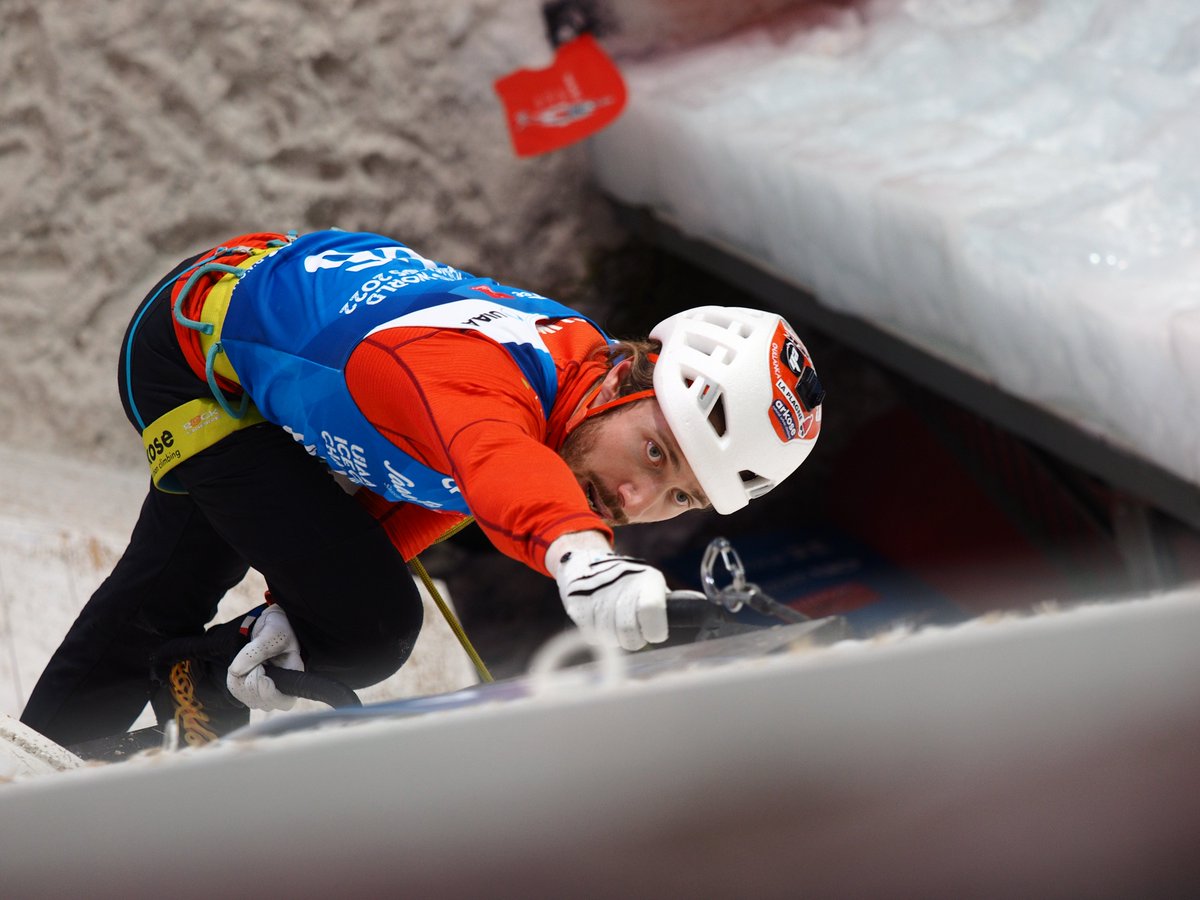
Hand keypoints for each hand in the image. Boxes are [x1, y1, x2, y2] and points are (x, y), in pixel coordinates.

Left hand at [226, 604, 303, 710]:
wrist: (267, 626)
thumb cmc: (277, 628)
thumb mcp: (271, 634)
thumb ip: (256, 650)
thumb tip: (235, 670)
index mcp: (293, 673)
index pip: (285, 701)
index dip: (270, 695)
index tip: (261, 675)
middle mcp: (282, 687)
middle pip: (264, 702)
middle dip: (252, 682)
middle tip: (255, 662)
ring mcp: (267, 690)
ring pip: (249, 700)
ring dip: (241, 681)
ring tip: (245, 661)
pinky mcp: (253, 688)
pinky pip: (238, 693)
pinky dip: (234, 681)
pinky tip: (239, 667)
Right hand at [550, 536, 668, 650]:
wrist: (587, 561)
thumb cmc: (627, 579)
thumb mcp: (651, 583)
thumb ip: (672, 600)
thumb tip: (701, 602)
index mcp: (647, 581)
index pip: (652, 612)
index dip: (654, 631)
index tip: (653, 632)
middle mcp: (621, 586)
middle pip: (629, 634)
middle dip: (633, 639)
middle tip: (633, 631)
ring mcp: (597, 596)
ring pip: (610, 638)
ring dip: (614, 637)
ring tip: (615, 623)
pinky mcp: (577, 605)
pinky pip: (591, 636)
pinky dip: (597, 634)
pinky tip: (599, 620)